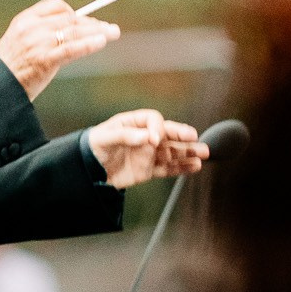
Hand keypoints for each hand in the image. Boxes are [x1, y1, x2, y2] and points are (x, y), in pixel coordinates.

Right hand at [0, 0, 117, 99]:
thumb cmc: (13, 66)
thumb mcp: (21, 41)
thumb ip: (41, 32)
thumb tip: (72, 29)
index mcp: (25, 19)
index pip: (56, 5)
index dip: (75, 12)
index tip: (87, 20)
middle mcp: (32, 27)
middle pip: (70, 18)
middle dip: (92, 23)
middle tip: (109, 27)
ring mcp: (38, 43)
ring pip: (74, 32)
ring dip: (97, 31)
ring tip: (113, 32)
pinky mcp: (45, 59)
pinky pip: (72, 48)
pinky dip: (89, 44)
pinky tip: (101, 42)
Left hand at [86, 109, 204, 188]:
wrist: (88, 171)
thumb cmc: (93, 148)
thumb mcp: (104, 138)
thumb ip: (125, 136)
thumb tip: (146, 137)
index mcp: (134, 123)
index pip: (153, 120)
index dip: (157, 128)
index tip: (155, 139)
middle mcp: (144, 137)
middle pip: (168, 133)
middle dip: (182, 135)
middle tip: (195, 137)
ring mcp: (148, 154)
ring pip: (172, 151)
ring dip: (188, 152)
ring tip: (203, 153)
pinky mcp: (148, 170)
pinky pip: (168, 168)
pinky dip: (181, 168)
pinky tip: (194, 166)